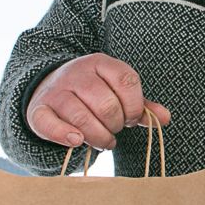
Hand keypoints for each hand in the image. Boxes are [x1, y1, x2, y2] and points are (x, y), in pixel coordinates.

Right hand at [26, 53, 170, 149]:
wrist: (48, 87)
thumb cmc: (91, 94)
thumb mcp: (116, 92)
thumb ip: (140, 105)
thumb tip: (165, 118)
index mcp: (101, 62)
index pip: (127, 81)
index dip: (134, 106)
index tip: (130, 118)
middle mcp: (77, 72)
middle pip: (107, 105)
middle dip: (116, 125)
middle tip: (114, 131)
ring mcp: (56, 90)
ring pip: (82, 118)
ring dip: (97, 137)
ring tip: (103, 141)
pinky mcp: (39, 109)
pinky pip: (51, 125)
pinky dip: (65, 136)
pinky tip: (76, 141)